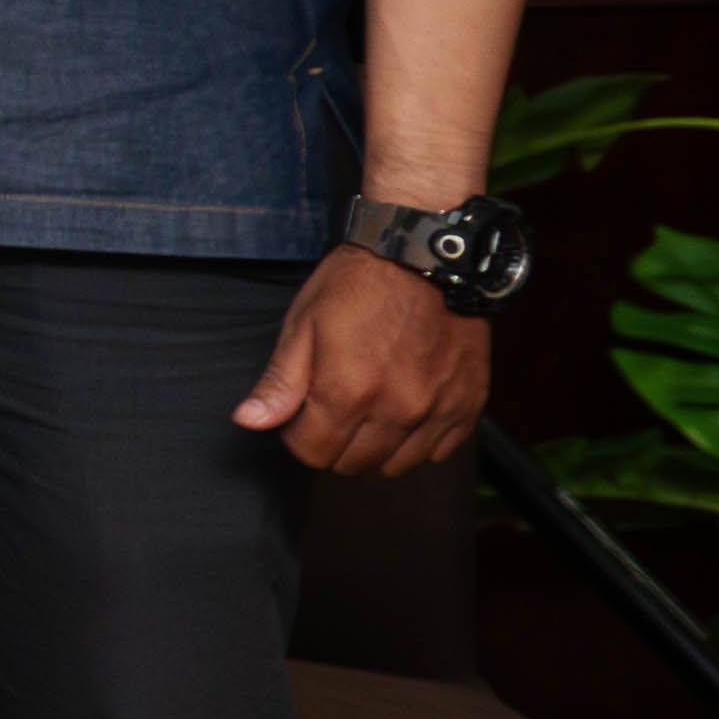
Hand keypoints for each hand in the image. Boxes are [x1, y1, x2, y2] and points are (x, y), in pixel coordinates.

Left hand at [240, 247, 489, 478]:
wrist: (429, 254)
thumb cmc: (359, 284)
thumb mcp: (305, 324)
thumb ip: (280, 382)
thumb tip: (249, 422)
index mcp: (348, 391)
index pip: (312, 453)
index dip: (298, 435)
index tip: (302, 411)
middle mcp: (397, 409)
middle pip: (352, 464)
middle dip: (334, 442)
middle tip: (336, 405)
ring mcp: (438, 408)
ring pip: (396, 465)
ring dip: (377, 446)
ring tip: (372, 408)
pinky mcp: (469, 402)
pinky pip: (440, 450)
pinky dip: (421, 440)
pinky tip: (408, 410)